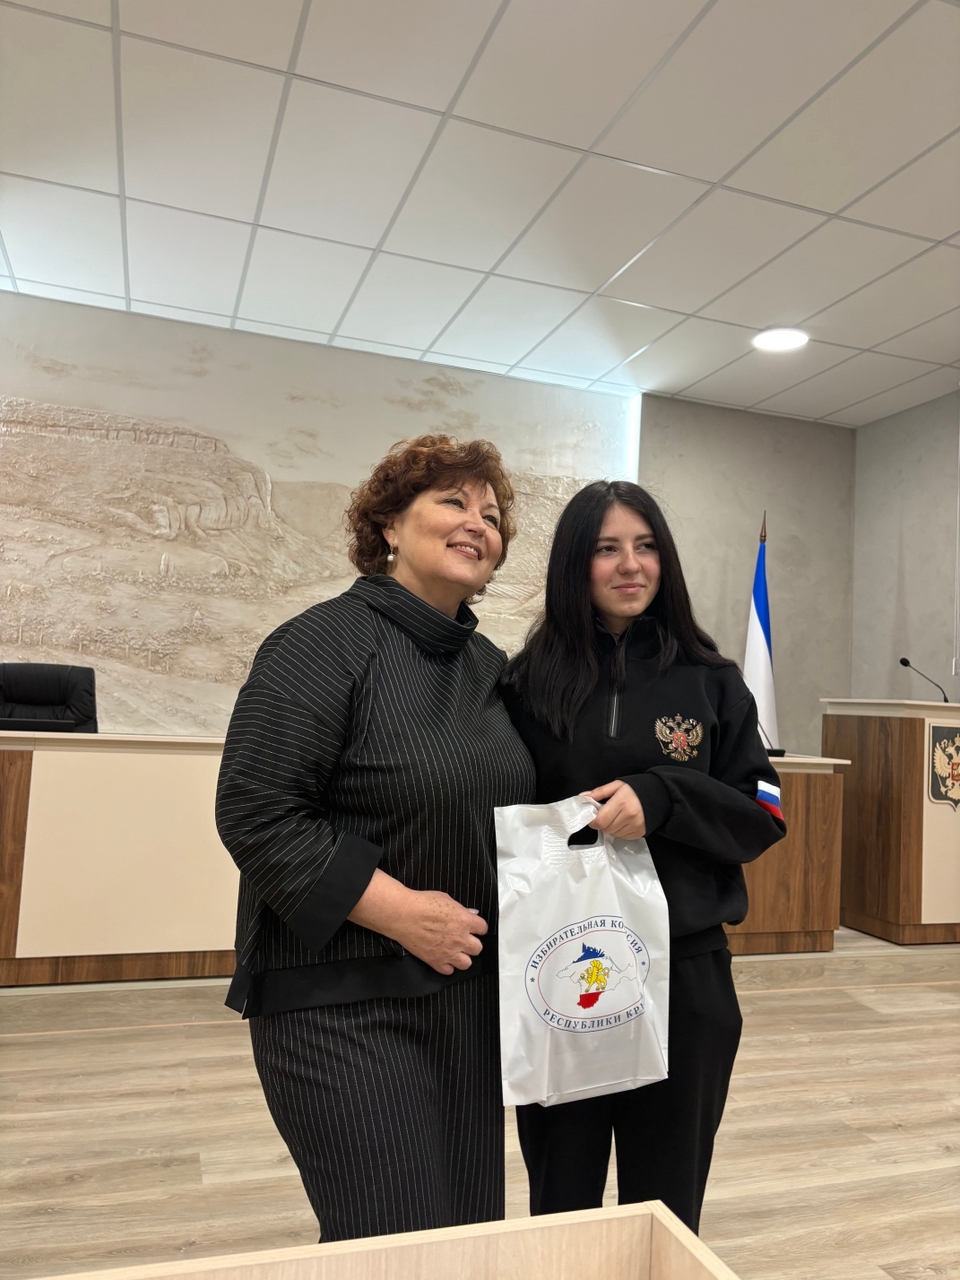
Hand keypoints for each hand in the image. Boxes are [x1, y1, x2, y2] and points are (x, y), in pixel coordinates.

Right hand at [348, 871, 486, 974]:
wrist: (402, 915)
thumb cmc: (422, 903)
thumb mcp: (446, 899)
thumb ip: (461, 909)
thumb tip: (472, 914)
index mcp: (465, 921)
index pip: (483, 928)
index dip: (478, 928)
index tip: (473, 927)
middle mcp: (460, 939)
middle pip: (478, 948)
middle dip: (471, 943)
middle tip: (463, 939)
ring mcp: (449, 952)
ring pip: (467, 963)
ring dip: (462, 957)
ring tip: (454, 951)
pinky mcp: (435, 961)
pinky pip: (449, 971)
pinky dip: (447, 966)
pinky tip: (442, 957)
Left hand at [583, 780, 645, 839]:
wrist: (658, 795)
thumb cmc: (635, 789)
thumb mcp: (617, 785)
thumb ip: (600, 792)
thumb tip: (583, 797)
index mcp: (621, 802)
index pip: (600, 821)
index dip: (593, 821)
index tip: (593, 817)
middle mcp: (629, 816)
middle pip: (606, 829)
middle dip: (602, 824)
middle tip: (606, 815)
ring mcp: (636, 826)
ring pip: (613, 834)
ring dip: (611, 828)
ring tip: (616, 818)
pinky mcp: (640, 833)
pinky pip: (622, 837)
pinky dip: (619, 832)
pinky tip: (624, 822)